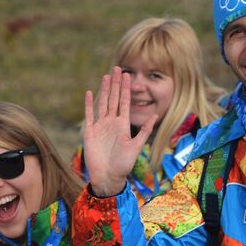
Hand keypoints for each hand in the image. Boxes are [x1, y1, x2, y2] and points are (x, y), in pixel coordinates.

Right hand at [83, 67, 155, 197]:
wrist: (108, 177)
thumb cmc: (123, 164)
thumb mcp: (136, 146)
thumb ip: (145, 130)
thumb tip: (156, 115)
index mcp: (123, 125)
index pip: (125, 102)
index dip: (126, 88)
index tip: (127, 75)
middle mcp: (112, 123)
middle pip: (114, 99)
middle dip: (116, 84)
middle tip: (117, 68)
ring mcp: (101, 126)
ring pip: (103, 103)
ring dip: (105, 90)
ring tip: (106, 76)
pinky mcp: (90, 132)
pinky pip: (89, 115)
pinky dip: (89, 104)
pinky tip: (89, 92)